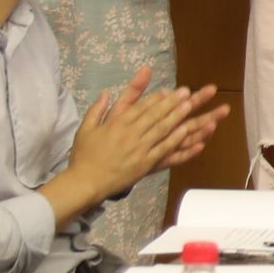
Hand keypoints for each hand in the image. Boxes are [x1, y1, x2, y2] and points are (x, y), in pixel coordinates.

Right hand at [75, 68, 230, 194]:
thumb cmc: (84, 156)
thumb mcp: (86, 128)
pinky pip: (163, 150)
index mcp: (116, 124)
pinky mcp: (144, 165)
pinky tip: (185, 132)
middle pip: (154, 115)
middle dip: (171, 102)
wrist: (85, 182)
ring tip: (190, 105)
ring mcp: (139, 150)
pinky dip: (175, 140)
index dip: (157, 98)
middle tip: (186, 92)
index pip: (140, 107)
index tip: (170, 90)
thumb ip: (97, 109)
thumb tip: (105, 92)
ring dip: (176, 116)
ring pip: (161, 130)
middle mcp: (130, 134)